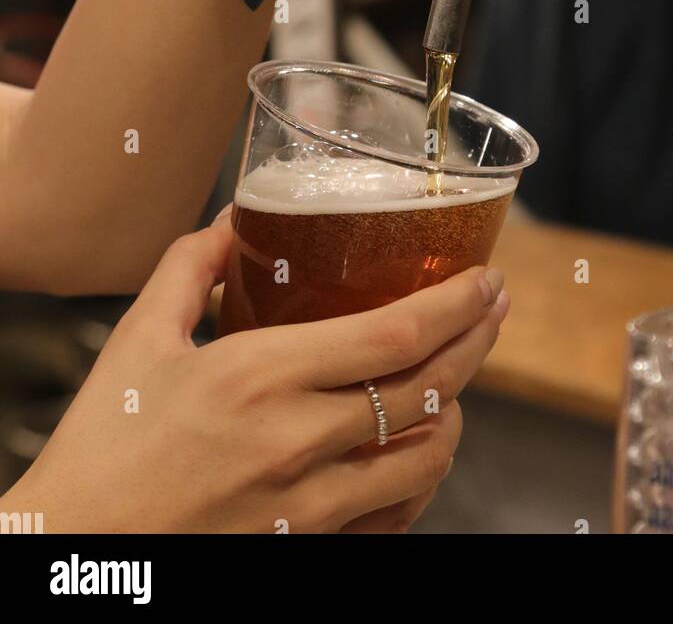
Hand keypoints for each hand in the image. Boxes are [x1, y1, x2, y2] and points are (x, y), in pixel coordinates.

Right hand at [4, 217, 508, 532]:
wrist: (74, 554)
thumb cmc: (101, 449)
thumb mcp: (137, 341)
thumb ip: (190, 269)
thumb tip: (235, 221)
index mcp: (261, 376)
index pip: (395, 335)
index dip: (457, 304)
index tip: (485, 278)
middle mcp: (298, 441)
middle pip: (429, 389)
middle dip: (477, 341)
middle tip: (495, 308)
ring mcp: (310, 506)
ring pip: (427, 458)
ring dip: (456, 411)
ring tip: (455, 377)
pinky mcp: (308, 549)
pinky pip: (396, 517)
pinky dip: (421, 478)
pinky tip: (419, 450)